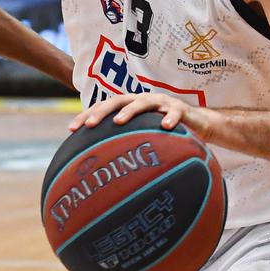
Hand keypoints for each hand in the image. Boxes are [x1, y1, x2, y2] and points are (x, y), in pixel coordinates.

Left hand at [66, 91, 215, 136]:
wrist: (198, 125)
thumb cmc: (166, 135)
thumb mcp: (144, 138)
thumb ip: (126, 145)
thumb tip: (103, 169)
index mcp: (130, 107)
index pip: (104, 107)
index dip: (87, 116)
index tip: (71, 130)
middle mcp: (142, 101)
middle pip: (118, 101)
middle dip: (102, 111)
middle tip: (89, 125)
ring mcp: (161, 102)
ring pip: (143, 102)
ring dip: (130, 110)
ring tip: (119, 121)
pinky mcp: (180, 108)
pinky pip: (175, 112)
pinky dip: (169, 118)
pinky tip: (165, 126)